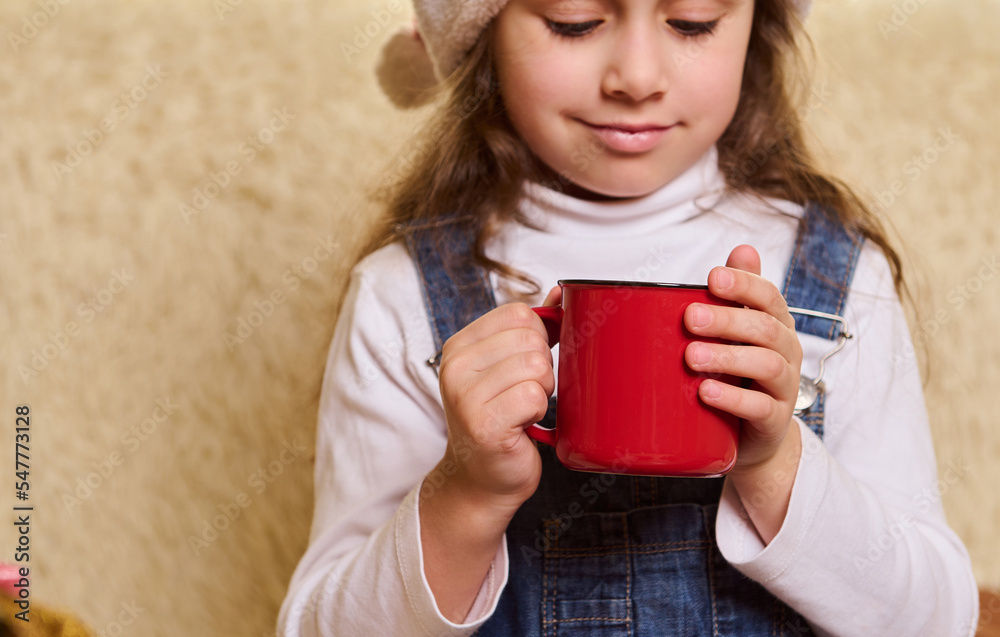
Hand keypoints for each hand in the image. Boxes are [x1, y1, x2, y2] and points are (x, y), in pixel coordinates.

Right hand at [435, 286, 559, 509]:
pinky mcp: (483, 424)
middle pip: (531, 338)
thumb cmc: (501, 422)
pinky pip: (534, 397)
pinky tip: (522, 425)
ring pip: (537, 366)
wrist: (481, 481)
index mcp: (459, 346)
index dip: (540, 337)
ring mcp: (465, 396)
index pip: (519, 313)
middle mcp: (455, 366)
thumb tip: (561, 293)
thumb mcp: (509, 368)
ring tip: (523, 410)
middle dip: (543, 367)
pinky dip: (538, 412)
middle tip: (524, 394)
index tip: (527, 365)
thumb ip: (533, 330)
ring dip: (543, 391)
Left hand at [683, 245, 802, 471]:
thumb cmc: (741, 375)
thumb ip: (738, 295)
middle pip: (764, 328)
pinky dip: (732, 399)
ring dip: (728, 357)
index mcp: (775, 324)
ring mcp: (784, 386)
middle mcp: (786, 351)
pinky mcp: (775, 419)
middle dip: (727, 320)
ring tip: (692, 356)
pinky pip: (760, 407)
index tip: (712, 278)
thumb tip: (743, 248)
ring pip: (766, 364)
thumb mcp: (737, 333)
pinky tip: (706, 392)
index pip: (768, 296)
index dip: (744, 284)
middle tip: (690, 318)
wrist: (753, 437)